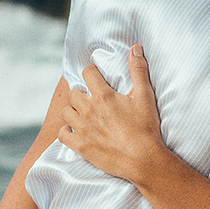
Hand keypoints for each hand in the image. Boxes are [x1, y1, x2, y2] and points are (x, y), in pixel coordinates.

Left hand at [59, 45, 166, 181]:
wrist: (143, 160)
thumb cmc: (146, 129)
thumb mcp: (145, 96)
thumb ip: (139, 70)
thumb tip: (136, 48)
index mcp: (103, 96)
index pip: (88, 73)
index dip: (93, 73)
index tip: (97, 78)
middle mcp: (89, 110)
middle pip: (73, 93)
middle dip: (81, 93)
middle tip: (92, 100)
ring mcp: (82, 129)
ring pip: (66, 112)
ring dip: (73, 111)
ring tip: (84, 115)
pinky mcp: (81, 146)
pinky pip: (62, 134)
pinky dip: (67, 131)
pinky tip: (76, 131)